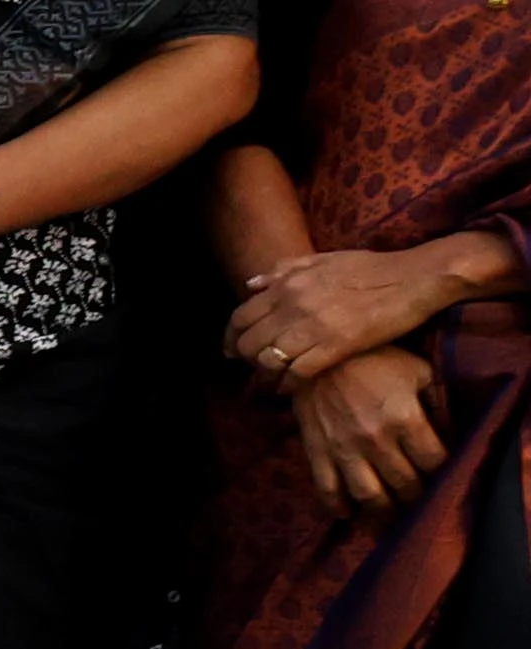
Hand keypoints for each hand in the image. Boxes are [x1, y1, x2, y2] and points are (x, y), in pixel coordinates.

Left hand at [229, 241, 469, 391]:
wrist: (417, 278)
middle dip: (245, 359)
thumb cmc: (374, 268)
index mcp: (289, 284)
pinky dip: (288, 384)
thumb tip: (251, 283)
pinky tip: (290, 388)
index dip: (231, 337)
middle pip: (249, 342)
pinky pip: (297, 373)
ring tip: (271, 380)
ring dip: (265, 375)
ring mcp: (314, 326)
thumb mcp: (325, 260)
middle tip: (253, 369)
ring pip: (268, 360)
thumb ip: (286, 270)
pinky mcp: (336, 346)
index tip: (233, 350)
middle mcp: (294, 305)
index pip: (240, 316)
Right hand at [289, 346, 445, 516]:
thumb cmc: (375, 359)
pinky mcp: (317, 452)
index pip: (433, 460)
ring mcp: (343, 449)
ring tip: (391, 512)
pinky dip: (338, 507)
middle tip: (421, 498)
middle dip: (418, 495)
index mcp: (404, 417)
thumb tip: (448, 430)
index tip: (443, 474)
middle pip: (405, 483)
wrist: (319, 355)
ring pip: (369, 495)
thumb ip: (437, 401)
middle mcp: (376, 439)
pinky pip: (327, 489)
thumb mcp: (418, 370)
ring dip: (384, 510)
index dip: (443, 471)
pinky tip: (348, 514)